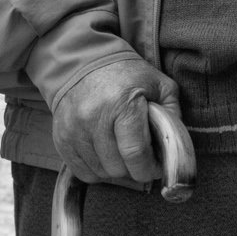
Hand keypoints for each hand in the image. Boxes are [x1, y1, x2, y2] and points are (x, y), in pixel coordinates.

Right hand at [52, 54, 178, 185]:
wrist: (84, 62)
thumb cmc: (127, 75)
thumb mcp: (158, 84)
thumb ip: (172, 115)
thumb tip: (175, 148)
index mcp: (121, 103)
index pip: (136, 154)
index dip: (150, 168)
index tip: (155, 166)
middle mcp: (93, 117)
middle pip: (118, 168)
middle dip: (134, 168)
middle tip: (140, 157)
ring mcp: (73, 129)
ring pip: (101, 173)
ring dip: (116, 169)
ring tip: (122, 152)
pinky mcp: (61, 138)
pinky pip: (83, 172)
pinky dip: (97, 170)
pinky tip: (105, 154)